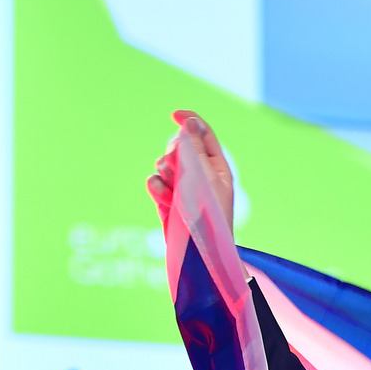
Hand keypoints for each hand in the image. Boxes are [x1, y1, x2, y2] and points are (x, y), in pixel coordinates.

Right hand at [145, 109, 234, 227]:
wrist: (200, 254)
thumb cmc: (209, 217)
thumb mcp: (204, 178)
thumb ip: (194, 150)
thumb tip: (189, 122)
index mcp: (217, 167)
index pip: (202, 134)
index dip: (189, 121)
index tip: (174, 114)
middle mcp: (199, 174)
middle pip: (178, 145)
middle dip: (173, 152)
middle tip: (178, 169)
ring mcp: (182, 187)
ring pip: (163, 163)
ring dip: (165, 172)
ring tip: (174, 191)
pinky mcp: (167, 200)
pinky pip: (153, 181)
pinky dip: (156, 187)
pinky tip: (165, 200)